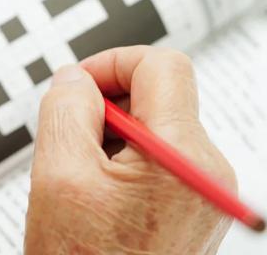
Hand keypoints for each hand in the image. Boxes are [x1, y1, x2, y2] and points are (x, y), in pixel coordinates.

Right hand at [25, 46, 236, 253]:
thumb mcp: (59, 177)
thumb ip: (65, 110)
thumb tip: (75, 78)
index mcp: (183, 158)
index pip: (161, 65)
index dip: (113, 63)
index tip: (79, 84)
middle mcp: (207, 170)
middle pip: (158, 96)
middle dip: (107, 106)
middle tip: (71, 137)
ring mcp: (204, 190)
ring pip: (154, 127)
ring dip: (111, 137)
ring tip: (82, 177)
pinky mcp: (193, 204)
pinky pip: (158, 157)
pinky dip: (123, 160)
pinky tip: (98, 193)